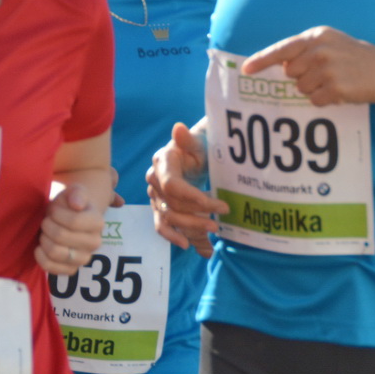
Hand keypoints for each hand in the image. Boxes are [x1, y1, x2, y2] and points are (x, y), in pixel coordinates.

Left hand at [36, 183, 104, 275]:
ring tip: (45, 233)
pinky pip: (51, 268)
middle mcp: (95, 243)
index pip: (74, 221)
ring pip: (55, 252)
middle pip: (61, 236)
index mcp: (98, 222)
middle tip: (47, 221)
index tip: (53, 211)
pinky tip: (39, 247)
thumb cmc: (70, 204)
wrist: (69, 220)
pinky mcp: (71, 270)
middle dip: (47, 225)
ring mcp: (84, 258)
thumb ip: (77, 193)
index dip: (57, 214)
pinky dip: (40, 257)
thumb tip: (77, 205)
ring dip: (44, 240)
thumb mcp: (74, 191)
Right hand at [147, 122, 226, 257]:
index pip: (172, 186)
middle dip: (196, 215)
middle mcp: (154, 181)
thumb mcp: (197, 141)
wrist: (195, 154)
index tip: (214, 204)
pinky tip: (188, 245)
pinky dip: (173, 237)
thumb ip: (188, 139)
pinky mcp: (160, 208)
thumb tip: (178, 128)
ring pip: (168, 218)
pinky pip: (162, 226)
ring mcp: (155, 197)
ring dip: (190, 228)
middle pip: (172, 205)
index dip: (192, 198)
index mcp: (162, 163)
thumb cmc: (198, 146)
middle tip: (220, 220)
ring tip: (213, 231)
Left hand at [240, 26, 374, 106]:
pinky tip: (342, 91)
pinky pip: (315, 100)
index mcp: (317, 35)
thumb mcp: (332, 44)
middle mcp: (320, 49)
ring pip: (301, 88)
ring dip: (315, 90)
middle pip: (290, 72)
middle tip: (325, 74)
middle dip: (302, 77)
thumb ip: (307, 50)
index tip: (245, 70)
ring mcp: (327, 68)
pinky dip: (325, 100)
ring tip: (336, 82)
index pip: (282, 48)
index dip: (262, 60)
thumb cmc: (357, 59)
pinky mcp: (335, 87)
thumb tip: (281, 68)